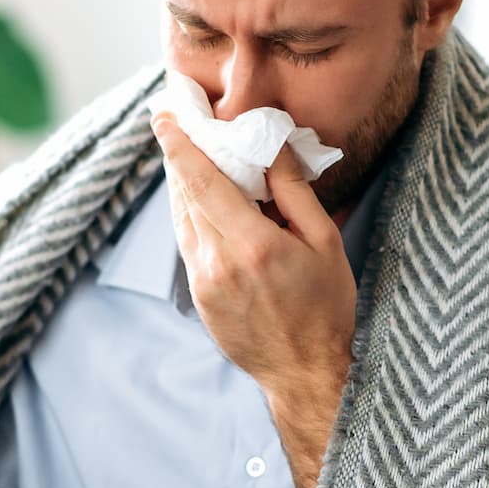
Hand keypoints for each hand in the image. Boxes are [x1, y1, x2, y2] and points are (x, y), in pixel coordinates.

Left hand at [152, 114, 356, 487]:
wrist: (305, 371)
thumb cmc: (326, 306)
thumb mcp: (324, 242)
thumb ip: (293, 191)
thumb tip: (272, 146)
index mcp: (252, 245)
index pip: (203, 182)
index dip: (179, 146)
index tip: (163, 116)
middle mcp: (218, 263)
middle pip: (186, 196)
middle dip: (178, 157)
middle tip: (173, 123)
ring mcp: (203, 283)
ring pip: (182, 220)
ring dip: (181, 186)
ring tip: (186, 156)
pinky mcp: (199, 298)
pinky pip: (188, 244)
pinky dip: (190, 216)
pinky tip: (200, 201)